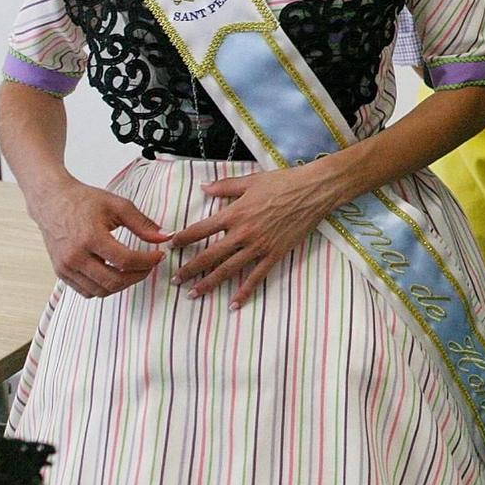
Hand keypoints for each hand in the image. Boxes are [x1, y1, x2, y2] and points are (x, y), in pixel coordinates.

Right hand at [29, 180, 169, 298]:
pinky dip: (104, 288)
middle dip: (138, 276)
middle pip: (113, 281)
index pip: (125, 260)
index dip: (147, 261)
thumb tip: (165, 237)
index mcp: (90, 237)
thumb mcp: (118, 205)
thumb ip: (143, 223)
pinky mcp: (61, 273)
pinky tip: (116, 274)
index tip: (159, 256)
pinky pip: (86, 291)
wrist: (52, 202)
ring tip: (135, 271)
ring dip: (122, 285)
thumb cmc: (85, 201)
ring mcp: (65, 267)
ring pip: (100, 291)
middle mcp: (75, 257)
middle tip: (150, 266)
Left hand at [168, 166, 338, 306]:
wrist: (314, 191)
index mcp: (235, 213)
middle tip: (176, 279)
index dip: (183, 239)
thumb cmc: (283, 182)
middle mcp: (243, 233)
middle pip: (209, 255)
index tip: (171, 247)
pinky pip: (256, 277)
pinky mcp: (274, 254)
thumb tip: (203, 188)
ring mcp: (259, 246)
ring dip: (209, 283)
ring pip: (228, 269)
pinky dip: (244, 291)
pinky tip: (234, 303)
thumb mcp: (251, 180)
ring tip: (194, 294)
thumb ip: (225, 186)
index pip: (200, 229)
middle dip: (190, 269)